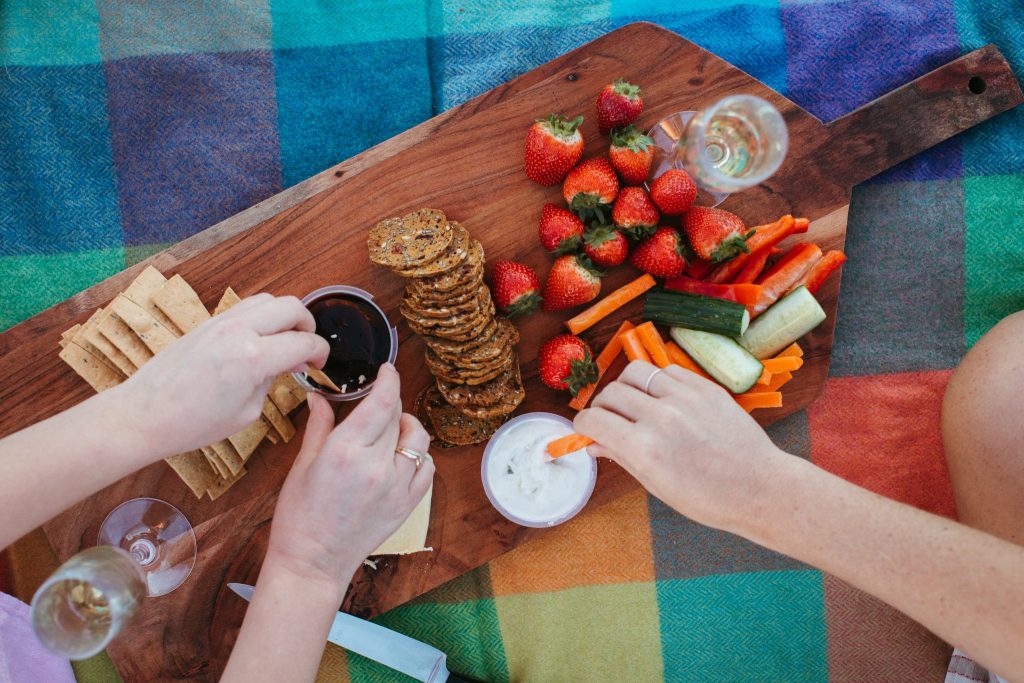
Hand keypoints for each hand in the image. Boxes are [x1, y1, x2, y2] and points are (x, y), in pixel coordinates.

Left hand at [117, 293, 328, 455]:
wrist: (144, 414)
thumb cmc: (191, 423)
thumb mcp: (247, 412)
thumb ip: (272, 381)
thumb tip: (284, 365)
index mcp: (253, 357)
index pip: (304, 342)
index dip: (320, 353)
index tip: (319, 363)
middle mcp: (238, 331)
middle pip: (292, 306)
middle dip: (308, 325)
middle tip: (307, 348)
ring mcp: (221, 322)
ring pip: (269, 300)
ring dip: (284, 316)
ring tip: (284, 341)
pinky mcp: (207, 323)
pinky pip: (246, 307)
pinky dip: (262, 317)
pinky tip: (260, 341)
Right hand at [265, 364, 434, 592]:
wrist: (311, 564)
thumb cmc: (298, 517)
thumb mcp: (302, 465)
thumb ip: (319, 426)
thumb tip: (320, 397)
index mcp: (345, 451)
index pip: (382, 402)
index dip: (389, 380)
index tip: (387, 370)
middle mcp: (375, 466)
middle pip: (398, 417)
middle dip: (391, 402)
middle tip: (379, 401)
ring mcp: (395, 488)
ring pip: (418, 441)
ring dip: (408, 428)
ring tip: (393, 428)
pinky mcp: (406, 506)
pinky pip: (426, 470)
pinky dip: (419, 457)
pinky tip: (402, 457)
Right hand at [574, 360, 793, 531]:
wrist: (758, 487)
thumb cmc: (706, 498)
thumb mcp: (656, 485)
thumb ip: (621, 456)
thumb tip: (593, 441)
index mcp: (643, 448)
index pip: (593, 419)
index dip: (583, 424)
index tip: (588, 428)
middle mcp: (660, 417)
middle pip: (610, 393)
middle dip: (603, 407)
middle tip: (611, 420)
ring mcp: (684, 398)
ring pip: (635, 372)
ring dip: (627, 388)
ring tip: (636, 404)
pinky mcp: (705, 387)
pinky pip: (666, 371)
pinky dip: (656, 382)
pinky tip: (662, 399)